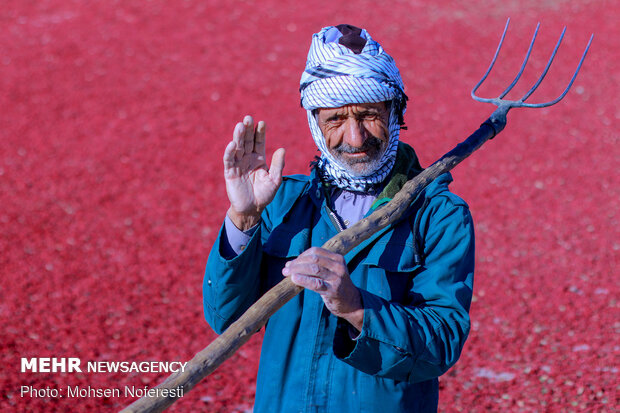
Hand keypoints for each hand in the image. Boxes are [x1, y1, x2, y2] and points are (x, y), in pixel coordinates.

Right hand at [223, 115, 284, 229]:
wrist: (252, 209)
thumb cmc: (265, 194)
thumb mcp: (275, 180)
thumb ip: (278, 165)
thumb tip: (282, 149)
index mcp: (258, 158)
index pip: (258, 142)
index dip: (259, 132)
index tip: (262, 123)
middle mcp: (247, 158)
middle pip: (247, 141)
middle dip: (248, 130)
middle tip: (248, 118)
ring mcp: (238, 164)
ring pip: (237, 147)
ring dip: (238, 136)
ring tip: (240, 125)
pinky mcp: (230, 172)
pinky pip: (229, 160)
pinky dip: (230, 152)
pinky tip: (233, 144)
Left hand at [282, 247, 363, 330]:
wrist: (351, 303)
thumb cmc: (336, 286)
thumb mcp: (330, 272)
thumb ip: (314, 267)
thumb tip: (289, 264)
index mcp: (337, 258)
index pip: (316, 251)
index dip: (301, 255)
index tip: (292, 262)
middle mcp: (338, 266)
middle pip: (314, 259)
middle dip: (297, 263)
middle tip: (286, 269)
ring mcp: (337, 278)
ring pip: (314, 269)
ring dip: (297, 270)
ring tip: (287, 273)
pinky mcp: (333, 290)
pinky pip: (316, 283)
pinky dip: (303, 280)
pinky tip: (294, 279)